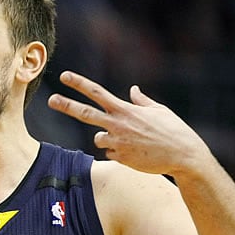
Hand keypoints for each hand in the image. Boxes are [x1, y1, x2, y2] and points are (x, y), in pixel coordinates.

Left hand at [47, 71, 210, 175]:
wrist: (183, 156)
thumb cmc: (174, 131)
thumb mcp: (159, 111)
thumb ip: (142, 101)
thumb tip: (133, 90)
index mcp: (126, 110)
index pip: (97, 93)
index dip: (79, 84)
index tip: (65, 76)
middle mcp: (118, 124)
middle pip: (86, 114)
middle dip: (67, 105)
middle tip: (50, 100)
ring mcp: (117, 142)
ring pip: (98, 138)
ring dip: (107, 138)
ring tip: (131, 141)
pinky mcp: (120, 158)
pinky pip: (110, 152)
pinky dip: (118, 151)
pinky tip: (136, 152)